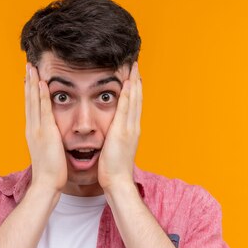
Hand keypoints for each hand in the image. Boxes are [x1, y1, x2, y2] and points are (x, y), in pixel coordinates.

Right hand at [25, 63, 66, 193]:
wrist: (46, 184)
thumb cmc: (51, 172)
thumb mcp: (49, 152)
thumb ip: (49, 141)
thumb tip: (53, 137)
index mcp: (34, 132)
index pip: (31, 107)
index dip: (30, 92)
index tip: (30, 78)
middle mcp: (32, 128)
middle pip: (29, 100)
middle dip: (28, 82)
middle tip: (28, 66)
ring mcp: (37, 129)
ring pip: (33, 101)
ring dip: (33, 83)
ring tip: (32, 67)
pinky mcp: (45, 132)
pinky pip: (43, 109)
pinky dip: (41, 96)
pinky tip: (42, 83)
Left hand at [98, 62, 141, 191]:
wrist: (117, 182)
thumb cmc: (112, 170)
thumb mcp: (114, 150)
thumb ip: (113, 139)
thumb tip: (110, 135)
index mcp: (130, 131)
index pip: (134, 106)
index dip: (134, 91)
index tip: (133, 77)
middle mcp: (133, 127)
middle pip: (137, 99)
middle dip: (136, 81)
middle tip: (136, 65)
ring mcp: (129, 129)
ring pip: (134, 101)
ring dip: (134, 83)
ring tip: (134, 67)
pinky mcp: (123, 132)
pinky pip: (126, 110)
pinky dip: (128, 96)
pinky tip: (127, 84)